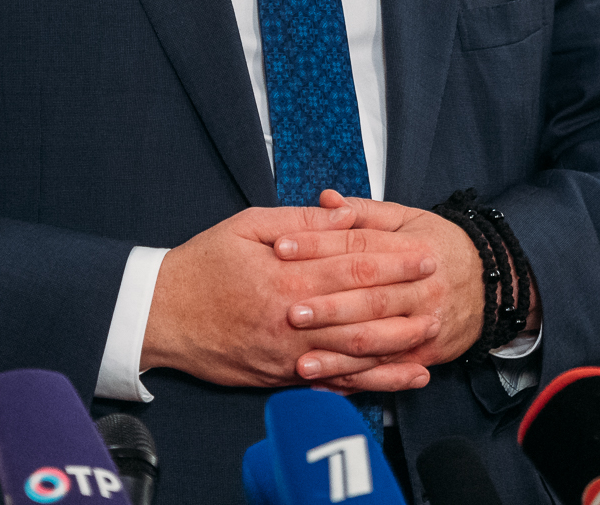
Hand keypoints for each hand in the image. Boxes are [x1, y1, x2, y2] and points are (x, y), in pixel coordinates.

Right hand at [141, 202, 440, 388]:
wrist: (159, 316)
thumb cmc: (203, 265)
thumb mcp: (247, 226)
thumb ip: (301, 222)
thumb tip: (343, 215)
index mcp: (286, 278)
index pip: (352, 268)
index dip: (393, 261)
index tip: (424, 254)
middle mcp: (291, 320)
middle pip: (361, 311)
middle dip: (405, 299)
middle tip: (440, 288)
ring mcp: (287, 355)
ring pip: (353, 354)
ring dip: (396, 345)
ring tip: (431, 335)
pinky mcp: (280, 378)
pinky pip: (332, 383)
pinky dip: (368, 383)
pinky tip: (396, 378)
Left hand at [270, 191, 493, 390]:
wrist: (495, 284)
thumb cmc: (442, 246)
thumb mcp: (409, 219)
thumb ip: (365, 212)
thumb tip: (326, 200)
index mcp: (411, 248)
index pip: (359, 245)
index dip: (318, 245)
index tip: (281, 248)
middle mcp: (419, 288)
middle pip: (369, 297)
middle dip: (328, 307)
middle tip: (288, 311)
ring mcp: (423, 324)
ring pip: (377, 340)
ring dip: (338, 354)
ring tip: (302, 361)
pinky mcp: (425, 354)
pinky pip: (387, 370)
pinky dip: (357, 380)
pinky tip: (327, 384)